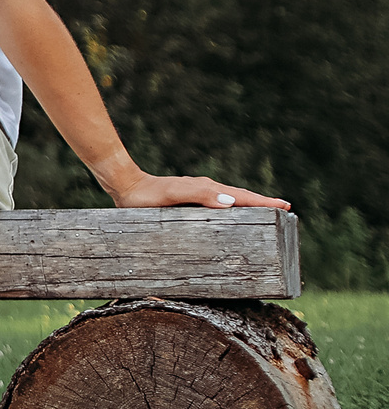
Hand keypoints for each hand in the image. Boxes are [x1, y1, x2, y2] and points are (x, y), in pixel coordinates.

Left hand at [108, 172, 289, 210]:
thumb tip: (230, 202)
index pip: (241, 196)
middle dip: (263, 204)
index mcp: (207, 189)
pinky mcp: (189, 202)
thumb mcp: (172, 195)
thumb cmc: (147, 195)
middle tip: (285, 213)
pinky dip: (232, 210)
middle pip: (240, 197)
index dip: (263, 202)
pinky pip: (217, 206)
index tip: (285, 207)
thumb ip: (198, 196)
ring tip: (267, 217)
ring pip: (230, 201)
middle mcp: (206, 190)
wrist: (124, 187)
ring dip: (250, 207)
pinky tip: (233, 221)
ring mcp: (198, 195)